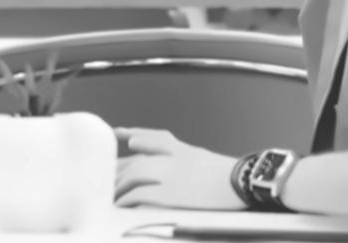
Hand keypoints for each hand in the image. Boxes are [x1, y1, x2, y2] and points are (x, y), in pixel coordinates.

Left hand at [114, 127, 243, 210]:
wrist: (243, 182)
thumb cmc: (222, 173)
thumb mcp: (194, 153)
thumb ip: (167, 147)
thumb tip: (134, 143)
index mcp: (176, 148)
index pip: (144, 141)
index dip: (127, 143)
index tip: (113, 144)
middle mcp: (169, 157)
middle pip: (134, 161)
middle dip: (116, 173)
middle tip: (104, 183)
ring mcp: (169, 175)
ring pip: (133, 175)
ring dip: (118, 187)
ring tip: (109, 197)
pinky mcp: (171, 194)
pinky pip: (140, 195)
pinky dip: (128, 200)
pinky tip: (121, 206)